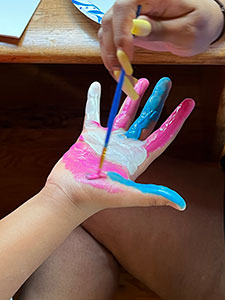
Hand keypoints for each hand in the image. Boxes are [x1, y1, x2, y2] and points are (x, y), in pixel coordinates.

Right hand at [47, 78, 194, 214]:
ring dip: (133, 96)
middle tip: (166, 81)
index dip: (177, 119)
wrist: (68, 196)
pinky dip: (95, 99)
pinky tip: (97, 85)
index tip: (189, 102)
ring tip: (142, 80)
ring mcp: (108, 140)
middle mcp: (126, 147)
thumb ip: (153, 196)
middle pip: (146, 119)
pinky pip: (93, 113)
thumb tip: (181, 204)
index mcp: (138, 158)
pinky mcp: (89, 136)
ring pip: (124, 113)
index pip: (163, 135)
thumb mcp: (126, 194)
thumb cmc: (96, 197)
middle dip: (157, 100)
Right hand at [99, 0, 223, 72]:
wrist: (201, 23)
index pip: (124, 9)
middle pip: (109, 25)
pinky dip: (115, 62)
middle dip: (113, 54)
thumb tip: (137, 29)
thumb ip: (161, 29)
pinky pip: (113, 45)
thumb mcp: (187, 29)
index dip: (120, 35)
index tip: (126, 60)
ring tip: (124, 81)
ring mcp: (128, 17)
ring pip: (107, 37)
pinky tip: (124, 75)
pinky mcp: (127, 30)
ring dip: (111, 61)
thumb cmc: (199, 21)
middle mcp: (134, 3)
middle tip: (123, 78)